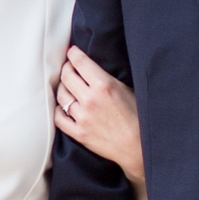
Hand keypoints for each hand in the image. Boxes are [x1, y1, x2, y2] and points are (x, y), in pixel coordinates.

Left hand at [55, 42, 144, 184]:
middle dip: (67, 68)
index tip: (73, 52)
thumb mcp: (128, 90)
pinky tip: (65, 106)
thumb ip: (108, 78)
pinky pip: (59, 117)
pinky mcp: (79, 133)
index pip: (80, 62)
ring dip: (63, 87)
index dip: (74, 54)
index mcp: (103, 85)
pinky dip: (59, 109)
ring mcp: (82, 117)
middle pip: (67, 76)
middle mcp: (89, 100)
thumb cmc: (139, 117)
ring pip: (61, 95)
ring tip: (68, 86)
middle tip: (70, 68)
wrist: (139, 147)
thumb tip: (93, 68)